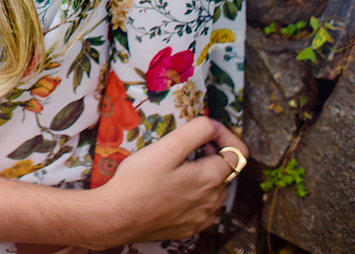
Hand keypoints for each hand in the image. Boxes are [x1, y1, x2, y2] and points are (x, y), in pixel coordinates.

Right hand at [83, 117, 247, 247]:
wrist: (116, 217)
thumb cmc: (138, 180)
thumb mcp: (168, 146)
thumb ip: (196, 131)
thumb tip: (213, 125)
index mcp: (211, 178)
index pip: (238, 153)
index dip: (225, 136)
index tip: (207, 130)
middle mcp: (212, 201)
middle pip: (226, 171)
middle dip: (213, 154)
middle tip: (187, 146)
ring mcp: (201, 218)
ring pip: (216, 191)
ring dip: (205, 175)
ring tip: (179, 167)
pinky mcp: (189, 228)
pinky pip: (203, 209)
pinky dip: (197, 196)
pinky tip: (176, 190)